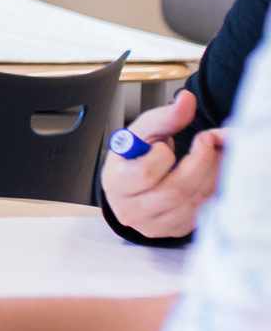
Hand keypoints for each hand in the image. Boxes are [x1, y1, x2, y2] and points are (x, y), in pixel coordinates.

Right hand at [100, 90, 223, 238]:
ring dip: (211, 176)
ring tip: (214, 156)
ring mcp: (154, 224)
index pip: (145, 173)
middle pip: (175, 190)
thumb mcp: (142, 134)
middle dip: (200, 162)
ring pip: (192, 203)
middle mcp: (131, 209)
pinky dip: (212, 191)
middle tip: (207, 142)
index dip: (162, 155)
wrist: (133, 185)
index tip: (165, 145)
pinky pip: (201, 213)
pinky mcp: (173, 231)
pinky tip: (212, 174)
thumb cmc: (134, 158)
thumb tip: (186, 100)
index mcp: (116, 183)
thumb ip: (165, 117)